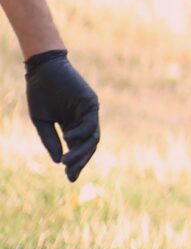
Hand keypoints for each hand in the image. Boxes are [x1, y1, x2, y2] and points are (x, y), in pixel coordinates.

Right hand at [25, 50, 98, 181]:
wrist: (42, 71)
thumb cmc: (40, 94)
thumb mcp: (42, 121)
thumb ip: (50, 140)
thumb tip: (58, 161)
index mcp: (72, 125)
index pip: (78, 148)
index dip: (76, 163)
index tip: (69, 178)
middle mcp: (83, 120)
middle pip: (89, 145)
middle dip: (81, 161)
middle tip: (70, 174)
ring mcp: (88, 111)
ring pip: (92, 137)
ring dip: (82, 151)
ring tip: (68, 162)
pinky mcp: (90, 102)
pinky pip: (90, 122)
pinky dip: (80, 133)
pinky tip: (67, 138)